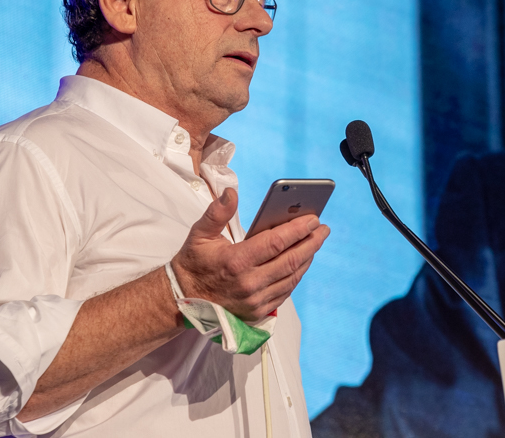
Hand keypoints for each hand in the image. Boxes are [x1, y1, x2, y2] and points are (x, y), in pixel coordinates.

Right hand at [170, 187, 329, 320]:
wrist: (182, 299)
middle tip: (323, 229)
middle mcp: (249, 284)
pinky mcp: (257, 312)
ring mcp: (255, 301)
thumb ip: (217, 212)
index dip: (298, 230)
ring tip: (315, 242)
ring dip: (307, 258)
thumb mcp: (200, 234)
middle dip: (311, 242)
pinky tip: (302, 263)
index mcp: (236, 262)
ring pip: (291, 277)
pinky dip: (296, 275)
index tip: (313, 218)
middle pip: (290, 261)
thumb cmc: (194, 263)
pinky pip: (285, 292)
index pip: (276, 243)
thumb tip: (231, 193)